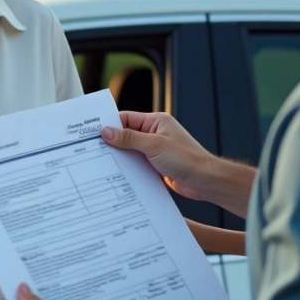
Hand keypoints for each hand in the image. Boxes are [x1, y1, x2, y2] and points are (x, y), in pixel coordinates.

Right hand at [101, 111, 217, 199]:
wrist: (206, 181)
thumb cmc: (187, 159)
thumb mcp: (154, 145)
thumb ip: (129, 138)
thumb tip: (107, 131)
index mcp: (156, 121)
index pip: (126, 118)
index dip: (110, 125)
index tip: (94, 133)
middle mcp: (156, 133)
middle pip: (127, 135)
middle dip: (113, 143)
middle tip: (95, 150)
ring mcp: (156, 150)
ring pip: (131, 151)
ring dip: (122, 157)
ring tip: (104, 164)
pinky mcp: (157, 165)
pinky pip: (138, 164)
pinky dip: (129, 168)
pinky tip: (120, 175)